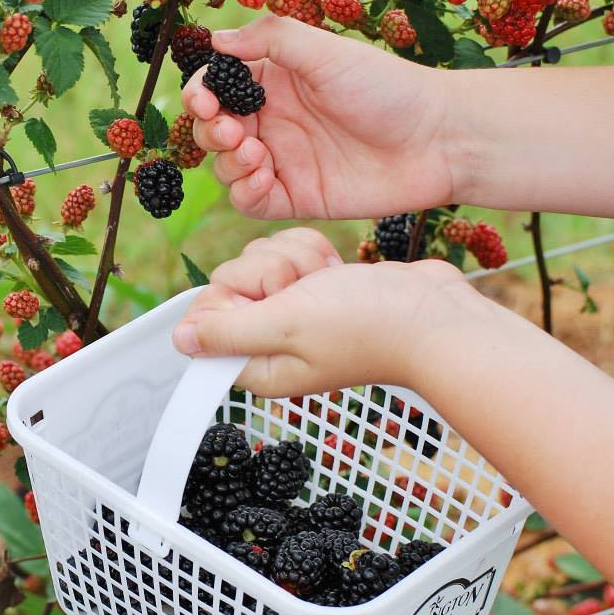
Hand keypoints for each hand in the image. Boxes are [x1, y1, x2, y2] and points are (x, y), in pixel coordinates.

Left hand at [172, 229, 469, 396]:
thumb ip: (227, 333)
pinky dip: (311, 252)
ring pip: (260, 258)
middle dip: (266, 272)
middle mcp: (271, 339)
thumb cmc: (366, 326)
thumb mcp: (285, 326)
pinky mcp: (315, 284)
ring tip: (325, 280)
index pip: (206, 321)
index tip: (262, 297)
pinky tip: (334, 268)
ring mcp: (294, 310)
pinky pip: (288, 251)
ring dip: (293, 259)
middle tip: (301, 289)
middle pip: (230, 282)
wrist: (433, 313)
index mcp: (257, 363)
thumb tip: (180, 342)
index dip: (227, 297)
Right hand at [182, 15, 456, 220]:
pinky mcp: (295, 197)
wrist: (436, 141)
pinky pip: (250, 202)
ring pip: (226, 169)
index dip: (201, 93)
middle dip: (209, 131)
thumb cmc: (387, 88)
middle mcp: (273, 122)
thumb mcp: (326, 52)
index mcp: (274, 82)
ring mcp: (282, 162)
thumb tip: (217, 39)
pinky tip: (264, 177)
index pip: (218, 87)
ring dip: (228, 162)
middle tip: (230, 131)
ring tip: (255, 154)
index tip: (204, 99)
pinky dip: (245, 192)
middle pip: (213, 131)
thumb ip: (271, 40)